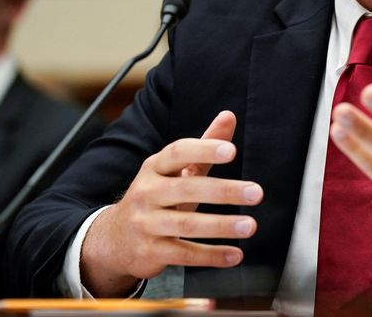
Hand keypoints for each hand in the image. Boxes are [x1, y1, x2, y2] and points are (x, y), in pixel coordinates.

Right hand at [80, 110, 263, 295]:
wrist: (115, 238)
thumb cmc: (156, 197)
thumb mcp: (175, 171)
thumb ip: (204, 146)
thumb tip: (229, 116)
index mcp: (154, 168)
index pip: (177, 153)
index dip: (204, 149)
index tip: (231, 151)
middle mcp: (147, 193)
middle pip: (187, 188)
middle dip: (224, 191)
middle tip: (256, 193)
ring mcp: (146, 223)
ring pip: (187, 224)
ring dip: (221, 225)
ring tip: (249, 225)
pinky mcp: (150, 252)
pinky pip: (184, 254)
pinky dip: (211, 255)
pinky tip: (234, 254)